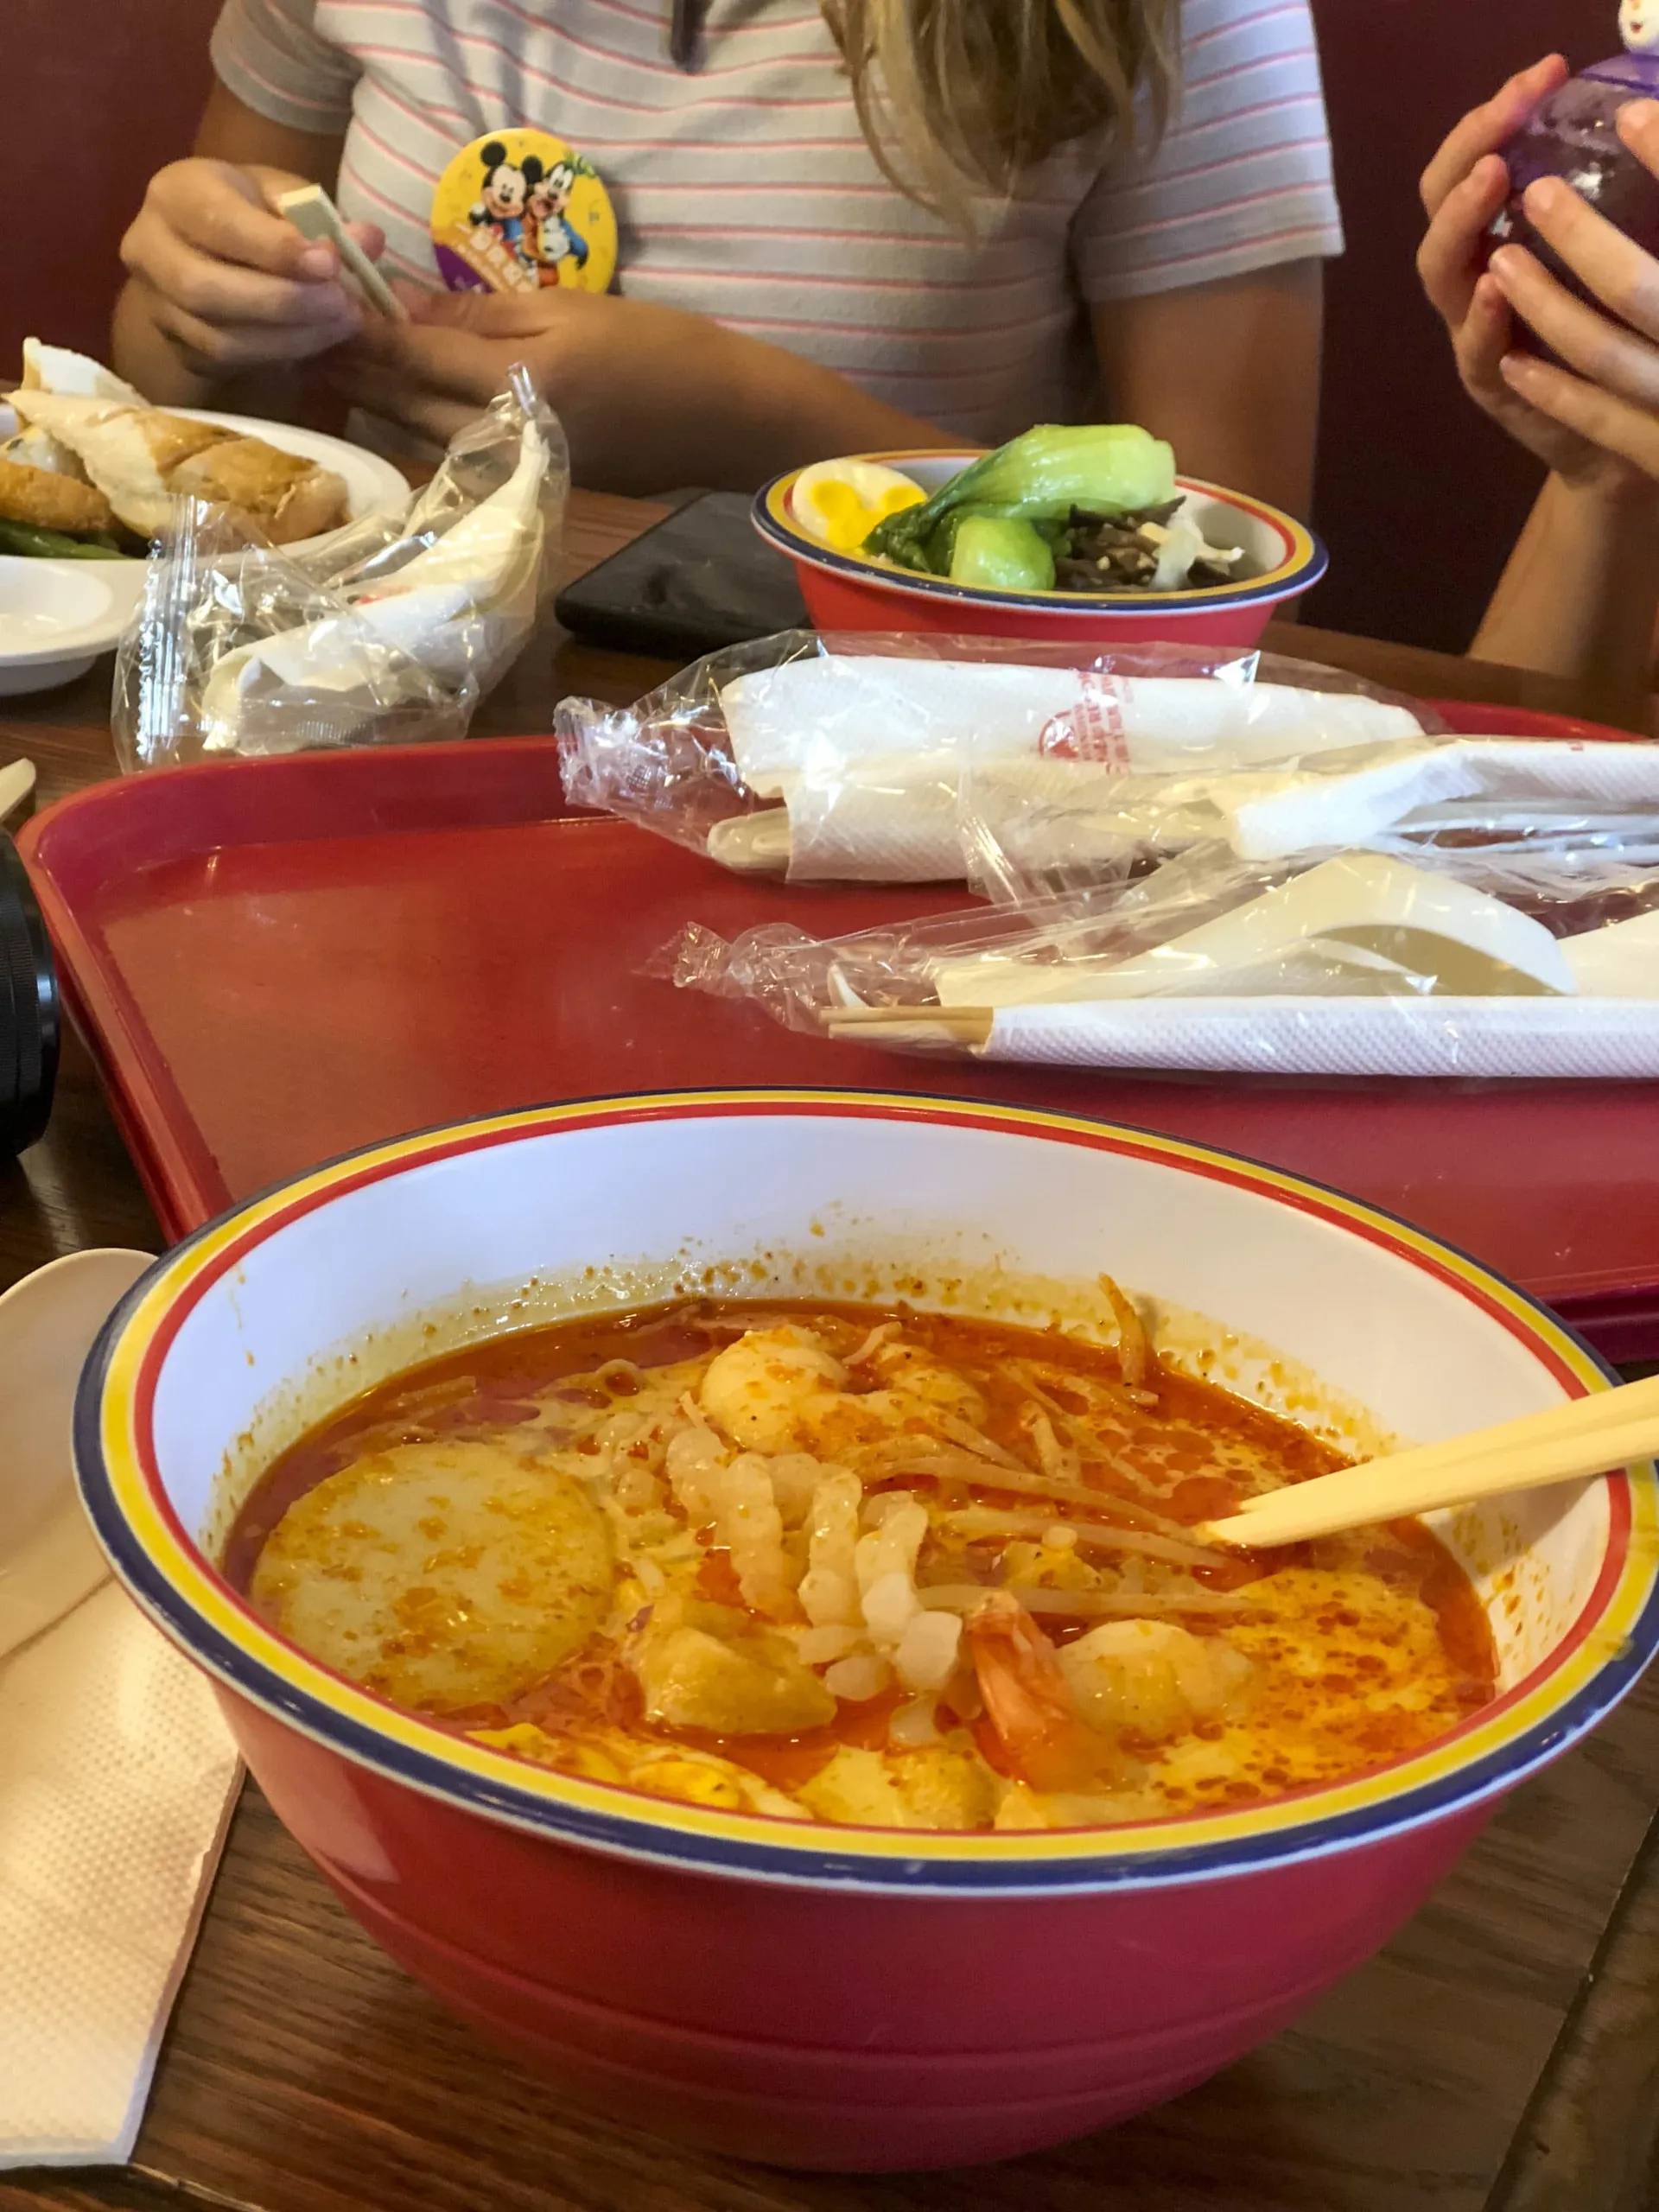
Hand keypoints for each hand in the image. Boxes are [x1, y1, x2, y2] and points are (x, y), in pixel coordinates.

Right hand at [120, 158, 385, 373]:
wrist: (204, 250)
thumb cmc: (248, 211)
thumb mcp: (279, 196)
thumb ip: (320, 216)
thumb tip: (368, 240)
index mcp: (174, 193)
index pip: (219, 223)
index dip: (276, 249)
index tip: (331, 263)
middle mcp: (148, 248)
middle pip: (207, 289)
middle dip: (284, 302)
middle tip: (342, 304)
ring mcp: (156, 304)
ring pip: (219, 337)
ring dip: (289, 337)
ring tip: (340, 324)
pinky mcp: (177, 347)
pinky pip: (228, 363)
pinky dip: (279, 355)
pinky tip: (316, 341)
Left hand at [341, 284, 699, 484]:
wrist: (720, 421)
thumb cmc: (656, 347)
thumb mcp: (566, 307)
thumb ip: (477, 315)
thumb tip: (400, 304)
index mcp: (511, 380)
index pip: (408, 353)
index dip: (355, 328)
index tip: (312, 302)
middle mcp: (499, 434)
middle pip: (400, 403)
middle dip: (350, 370)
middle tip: (300, 335)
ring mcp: (511, 467)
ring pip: (418, 435)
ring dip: (373, 403)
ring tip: (331, 368)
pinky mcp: (525, 484)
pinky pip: (450, 451)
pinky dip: (414, 425)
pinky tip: (393, 404)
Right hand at [1417, 57, 1630, 489]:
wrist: (1616, 432)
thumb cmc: (1614, 332)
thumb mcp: (1610, 251)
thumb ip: (1606, 194)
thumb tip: (1636, 111)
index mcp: (1497, 238)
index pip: (1471, 164)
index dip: (1494, 115)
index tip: (1543, 71)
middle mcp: (1473, 280)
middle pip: (1438, 209)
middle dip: (1467, 154)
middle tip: (1505, 114)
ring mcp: (1475, 333)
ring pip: (1443, 274)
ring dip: (1463, 222)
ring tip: (1490, 180)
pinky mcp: (1493, 386)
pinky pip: (1475, 350)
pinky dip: (1484, 317)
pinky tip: (1498, 284)